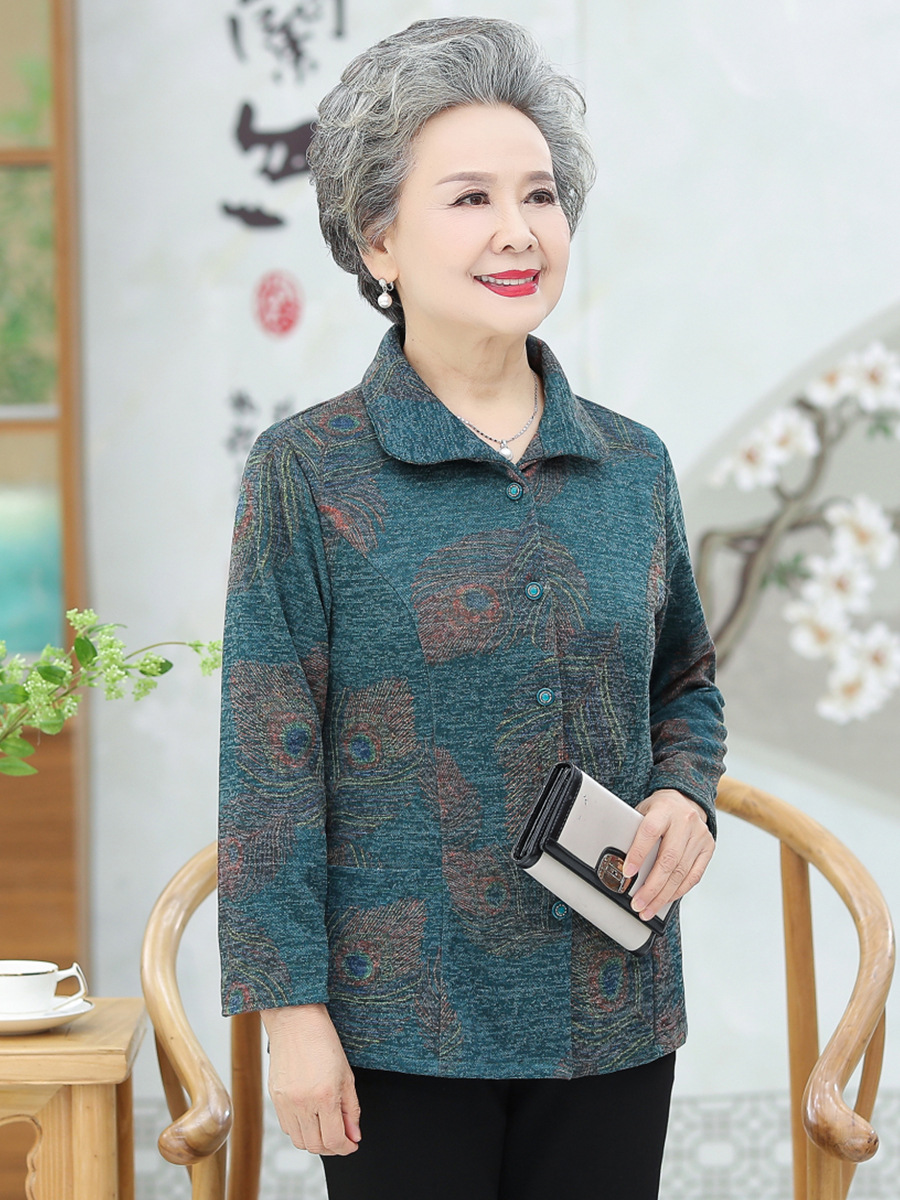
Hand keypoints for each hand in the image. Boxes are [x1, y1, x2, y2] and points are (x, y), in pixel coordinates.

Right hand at [261, 1003, 360, 1155]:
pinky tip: (310, 1118)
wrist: (295, 1021)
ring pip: (300, 1141)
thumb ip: (351, 1109)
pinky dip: (300, 1130)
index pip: (334, 1140)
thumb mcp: (347, 1075)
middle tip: (342, 1137)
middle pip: (316, 1146)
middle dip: (332, 1147)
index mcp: (324, 1096)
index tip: (352, 1144)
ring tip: (327, 1128)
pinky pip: (287, 1128)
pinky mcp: (274, 1098)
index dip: (346, 1147)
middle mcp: (302, 1103)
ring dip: (315, 1141)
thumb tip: (354, 1135)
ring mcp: (285, 1102)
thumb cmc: (323, 1041)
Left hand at [622, 789, 713, 922]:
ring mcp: (699, 835)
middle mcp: (685, 821)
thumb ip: (634, 833)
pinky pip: (694, 876)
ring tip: (649, 908)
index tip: (627, 873)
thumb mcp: (642, 812)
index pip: (649, 832)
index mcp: (664, 809)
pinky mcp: (708, 847)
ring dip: (663, 895)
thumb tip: (623, 867)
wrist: (684, 801)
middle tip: (638, 903)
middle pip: (668, 860)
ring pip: (681, 872)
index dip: (638, 854)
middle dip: (652, 887)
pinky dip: (679, 891)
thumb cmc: (658, 810)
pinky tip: (666, 899)